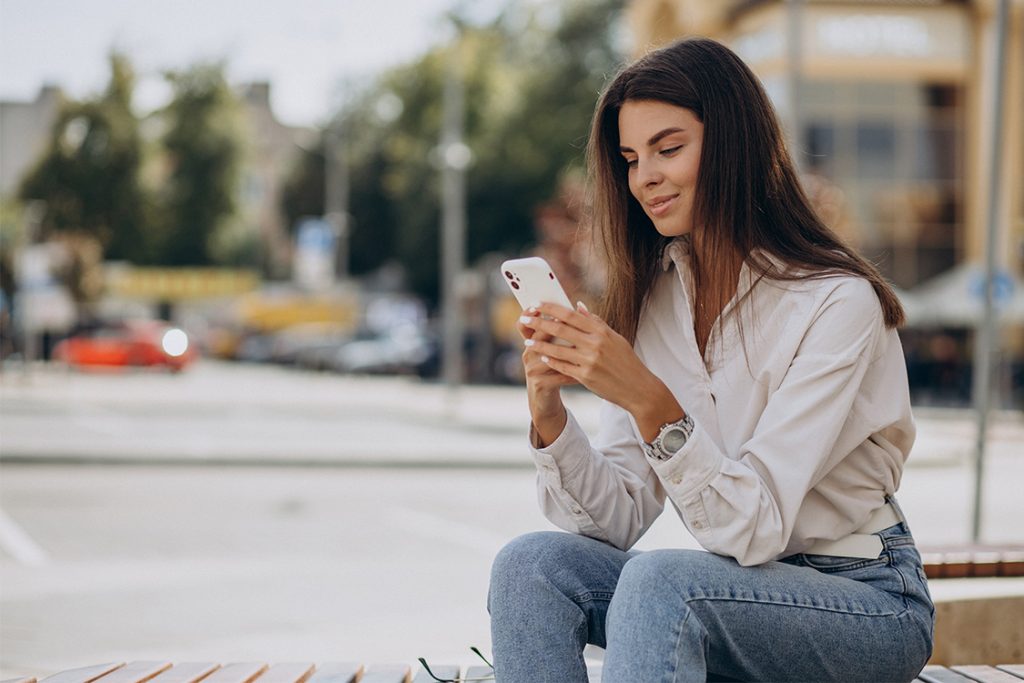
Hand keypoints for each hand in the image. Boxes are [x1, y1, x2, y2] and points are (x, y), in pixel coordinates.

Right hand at [517, 307, 575, 445]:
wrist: (544, 400)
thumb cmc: (552, 370)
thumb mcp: (553, 350)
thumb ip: (563, 329)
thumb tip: (579, 306)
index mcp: (532, 343)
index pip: (529, 324)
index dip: (536, 314)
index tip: (553, 306)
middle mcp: (528, 354)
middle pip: (538, 337)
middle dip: (553, 328)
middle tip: (567, 321)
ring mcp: (532, 370)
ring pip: (550, 356)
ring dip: (567, 350)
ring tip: (581, 345)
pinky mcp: (540, 384)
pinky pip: (560, 376)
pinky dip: (575, 371)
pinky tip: (588, 369)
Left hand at [522, 302, 682, 439]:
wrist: (638, 388)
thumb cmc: (626, 361)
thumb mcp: (614, 338)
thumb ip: (595, 322)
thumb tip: (577, 306)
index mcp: (601, 331)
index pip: (571, 315)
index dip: (552, 308)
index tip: (537, 304)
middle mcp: (595, 344)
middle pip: (560, 329)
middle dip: (539, 323)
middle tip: (523, 318)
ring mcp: (589, 361)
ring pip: (557, 349)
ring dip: (539, 343)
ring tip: (526, 339)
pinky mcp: (585, 377)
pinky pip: (562, 367)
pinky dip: (549, 361)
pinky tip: (540, 356)